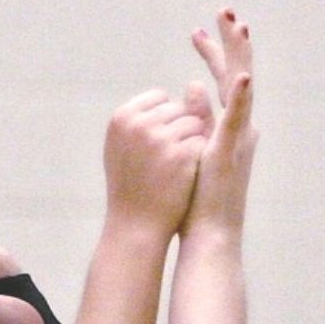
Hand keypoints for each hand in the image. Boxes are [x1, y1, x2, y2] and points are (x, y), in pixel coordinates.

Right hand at [104, 87, 210, 236]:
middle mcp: (139, 123)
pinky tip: (187, 175)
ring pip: (194, 123)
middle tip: (167, 159)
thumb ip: (139, 118)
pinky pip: (201, 142)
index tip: (159, 143)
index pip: (159, 97)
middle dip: (180, 130)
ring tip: (177, 167)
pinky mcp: (182, 156)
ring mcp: (161, 139)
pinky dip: (199, 157)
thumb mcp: (122, 147)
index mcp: (122, 117)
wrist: (136, 226)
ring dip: (192, 143)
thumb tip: (163, 96)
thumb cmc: (130, 187)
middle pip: (179, 108)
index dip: (166, 119)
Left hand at [183, 11, 256, 233]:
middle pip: (238, 74)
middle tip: (224, 10)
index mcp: (230, 127)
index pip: (222, 81)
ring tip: (239, 26)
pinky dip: (242, 97)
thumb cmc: (199, 200)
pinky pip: (239, 121)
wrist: (211, 235)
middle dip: (232, 41)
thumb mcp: (195, 147)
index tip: (197, 30)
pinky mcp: (232, 152)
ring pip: (244, 88)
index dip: (212, 54)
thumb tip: (189, 86)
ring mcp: (239, 139)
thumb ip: (196, 117)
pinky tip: (242, 76)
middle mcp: (241, 128)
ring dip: (242, 56)